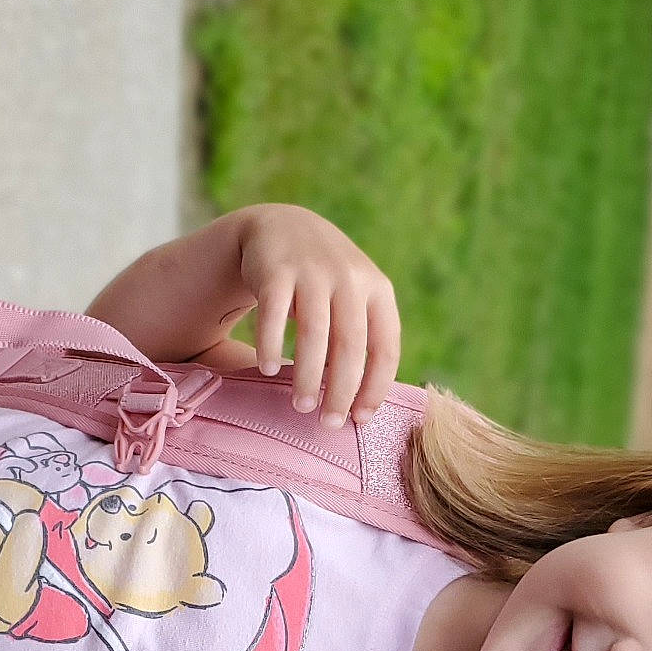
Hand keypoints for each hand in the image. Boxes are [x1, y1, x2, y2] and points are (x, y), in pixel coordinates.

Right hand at [237, 205, 401, 428]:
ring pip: (314, 334)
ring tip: (300, 407)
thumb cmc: (325, 281)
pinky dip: (269, 344)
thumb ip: (362, 339)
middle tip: (328, 424)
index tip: (360, 419)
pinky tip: (265, 369)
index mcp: (378, 290)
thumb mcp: (354, 299)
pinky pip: (273, 314)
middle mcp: (349, 278)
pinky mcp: (275, 270)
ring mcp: (313, 272)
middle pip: (351, 346)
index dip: (376, 388)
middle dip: (340, 391)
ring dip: (307, 376)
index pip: (386, 347)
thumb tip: (362, 405)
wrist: (284, 226)